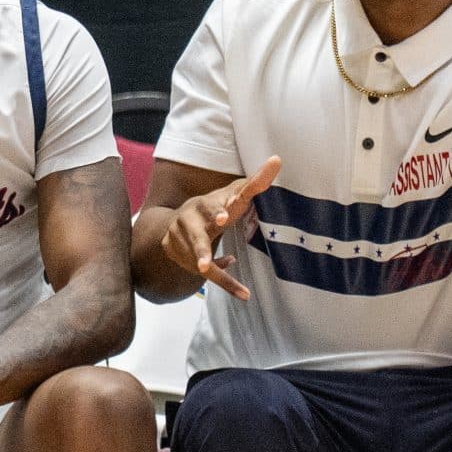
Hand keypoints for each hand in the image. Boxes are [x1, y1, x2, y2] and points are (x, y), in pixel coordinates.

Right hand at [162, 155, 281, 299]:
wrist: (175, 221)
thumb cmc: (215, 208)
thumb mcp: (234, 194)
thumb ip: (257, 181)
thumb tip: (277, 159)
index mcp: (208, 205)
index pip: (213, 206)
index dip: (217, 211)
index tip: (223, 219)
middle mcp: (191, 219)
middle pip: (196, 233)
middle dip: (199, 246)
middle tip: (204, 262)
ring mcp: (180, 236)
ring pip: (193, 254)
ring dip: (201, 262)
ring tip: (207, 269)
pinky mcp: (174, 251)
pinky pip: (196, 268)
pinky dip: (222, 281)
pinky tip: (243, 292)